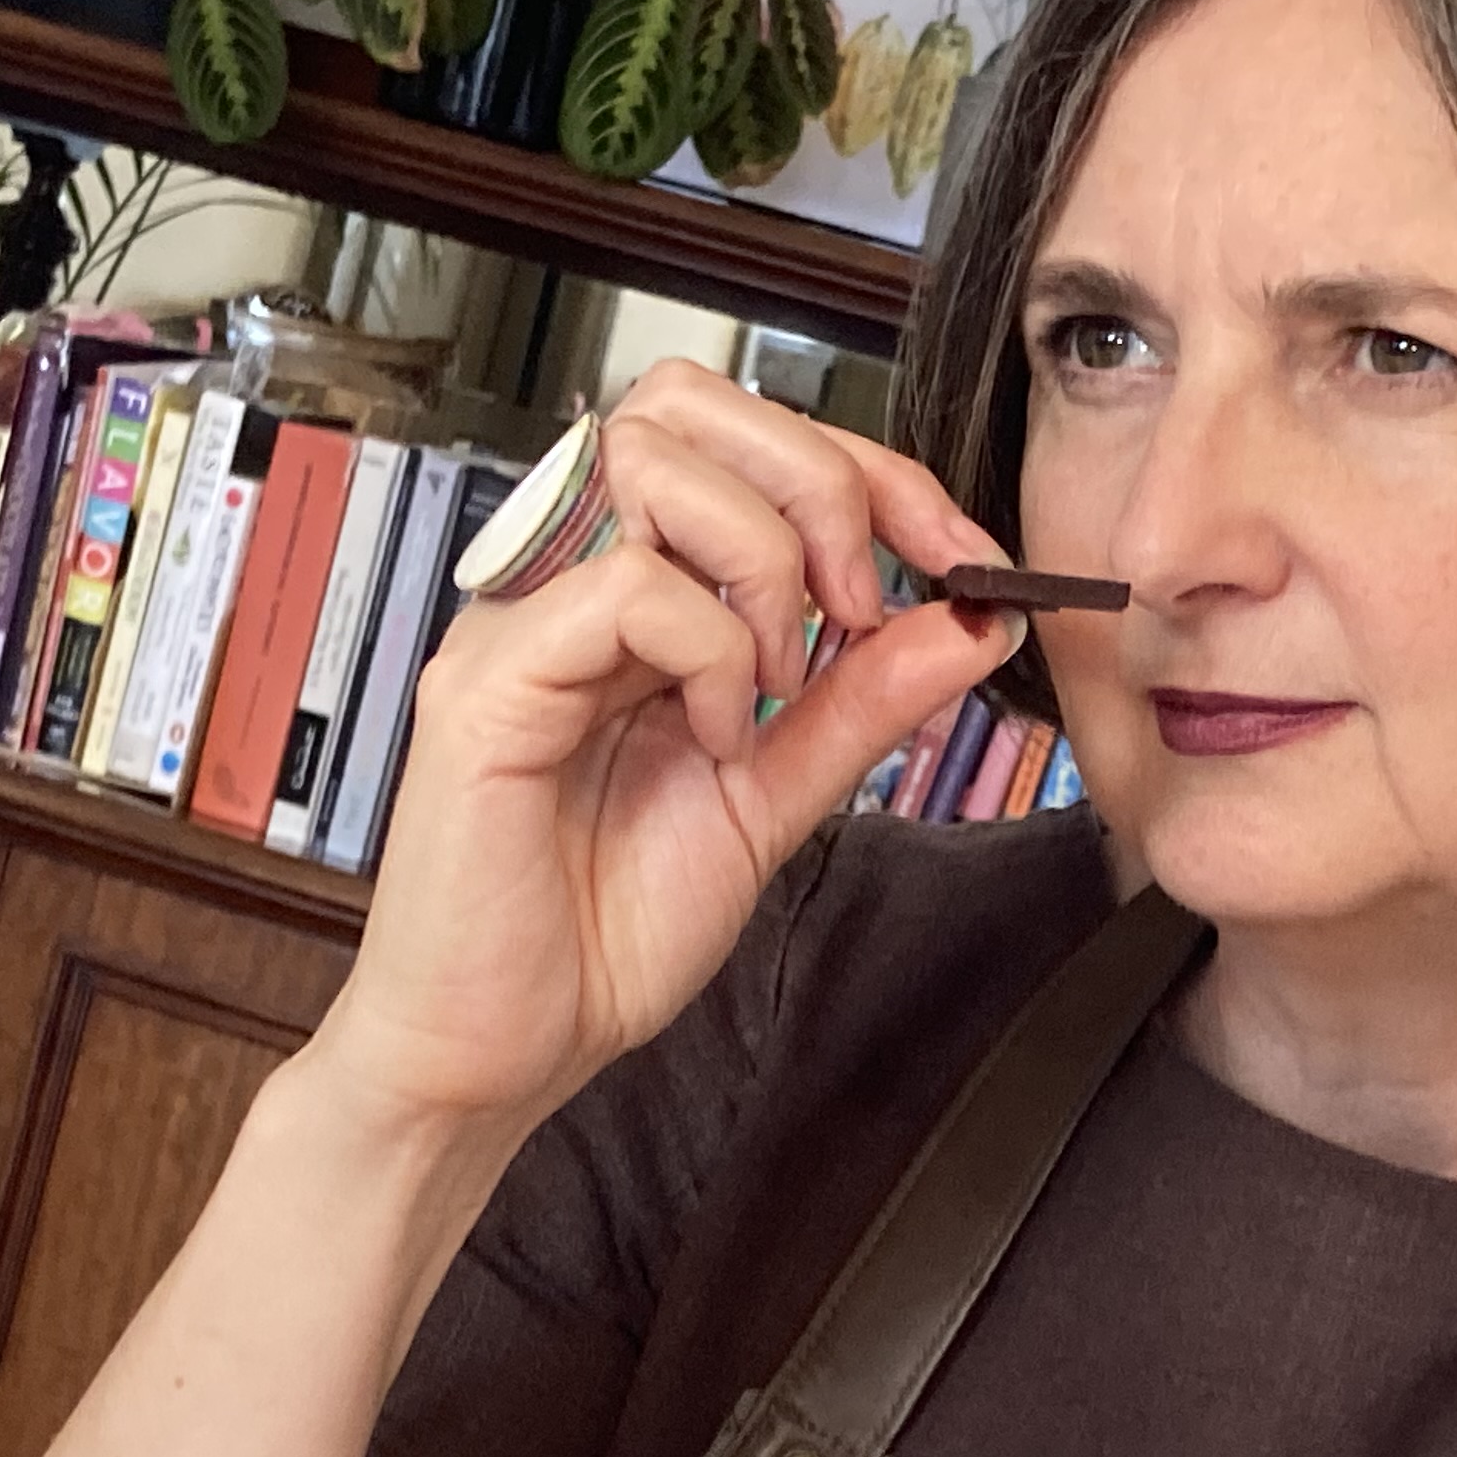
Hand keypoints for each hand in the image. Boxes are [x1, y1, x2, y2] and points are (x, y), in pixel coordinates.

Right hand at [311, 361, 1024, 1139]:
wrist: (502, 1053)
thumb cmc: (597, 934)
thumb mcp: (773, 798)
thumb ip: (861, 704)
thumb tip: (968, 620)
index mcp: (623, 592)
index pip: (740, 442)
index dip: (866, 472)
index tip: (959, 554)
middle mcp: (558, 580)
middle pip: (684, 403)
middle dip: (817, 484)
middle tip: (858, 609)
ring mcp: (516, 619)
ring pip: (652, 465)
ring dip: (761, 567)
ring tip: (772, 690)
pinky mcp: (488, 680)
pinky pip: (624, 587)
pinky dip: (708, 654)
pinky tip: (711, 739)